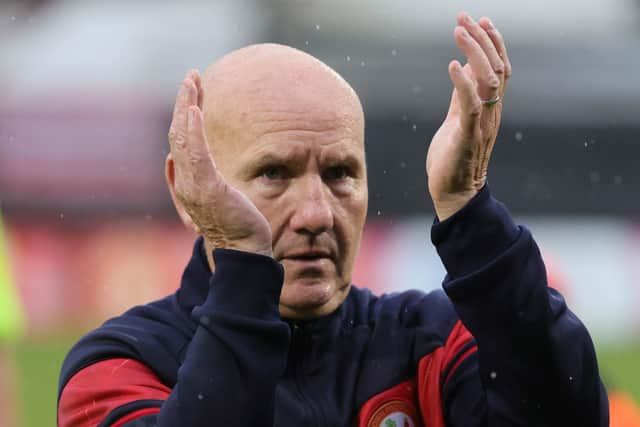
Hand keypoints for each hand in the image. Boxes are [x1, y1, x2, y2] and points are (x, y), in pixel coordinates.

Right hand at [168, 70, 272, 256]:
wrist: (243, 253)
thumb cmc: (235, 228)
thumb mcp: (216, 200)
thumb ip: (201, 181)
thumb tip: (181, 163)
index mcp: (186, 184)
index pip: (181, 142)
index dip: (184, 116)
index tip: (192, 94)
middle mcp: (184, 183)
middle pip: (178, 134)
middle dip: (183, 103)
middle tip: (191, 77)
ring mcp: (193, 186)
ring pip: (183, 138)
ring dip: (187, 106)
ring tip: (192, 81)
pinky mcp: (208, 188)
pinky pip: (197, 153)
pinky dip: (193, 129)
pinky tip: (196, 109)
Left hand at [427, 12, 511, 219]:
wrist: (454, 193)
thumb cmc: (453, 158)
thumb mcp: (457, 119)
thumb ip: (463, 95)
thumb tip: (464, 66)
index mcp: (490, 108)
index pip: (500, 68)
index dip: (492, 42)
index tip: (480, 20)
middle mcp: (491, 113)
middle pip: (496, 67)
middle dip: (481, 39)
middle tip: (464, 18)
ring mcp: (482, 124)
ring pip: (488, 80)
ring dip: (474, 52)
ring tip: (459, 31)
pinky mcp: (467, 136)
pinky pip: (470, 105)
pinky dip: (463, 83)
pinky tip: (452, 64)